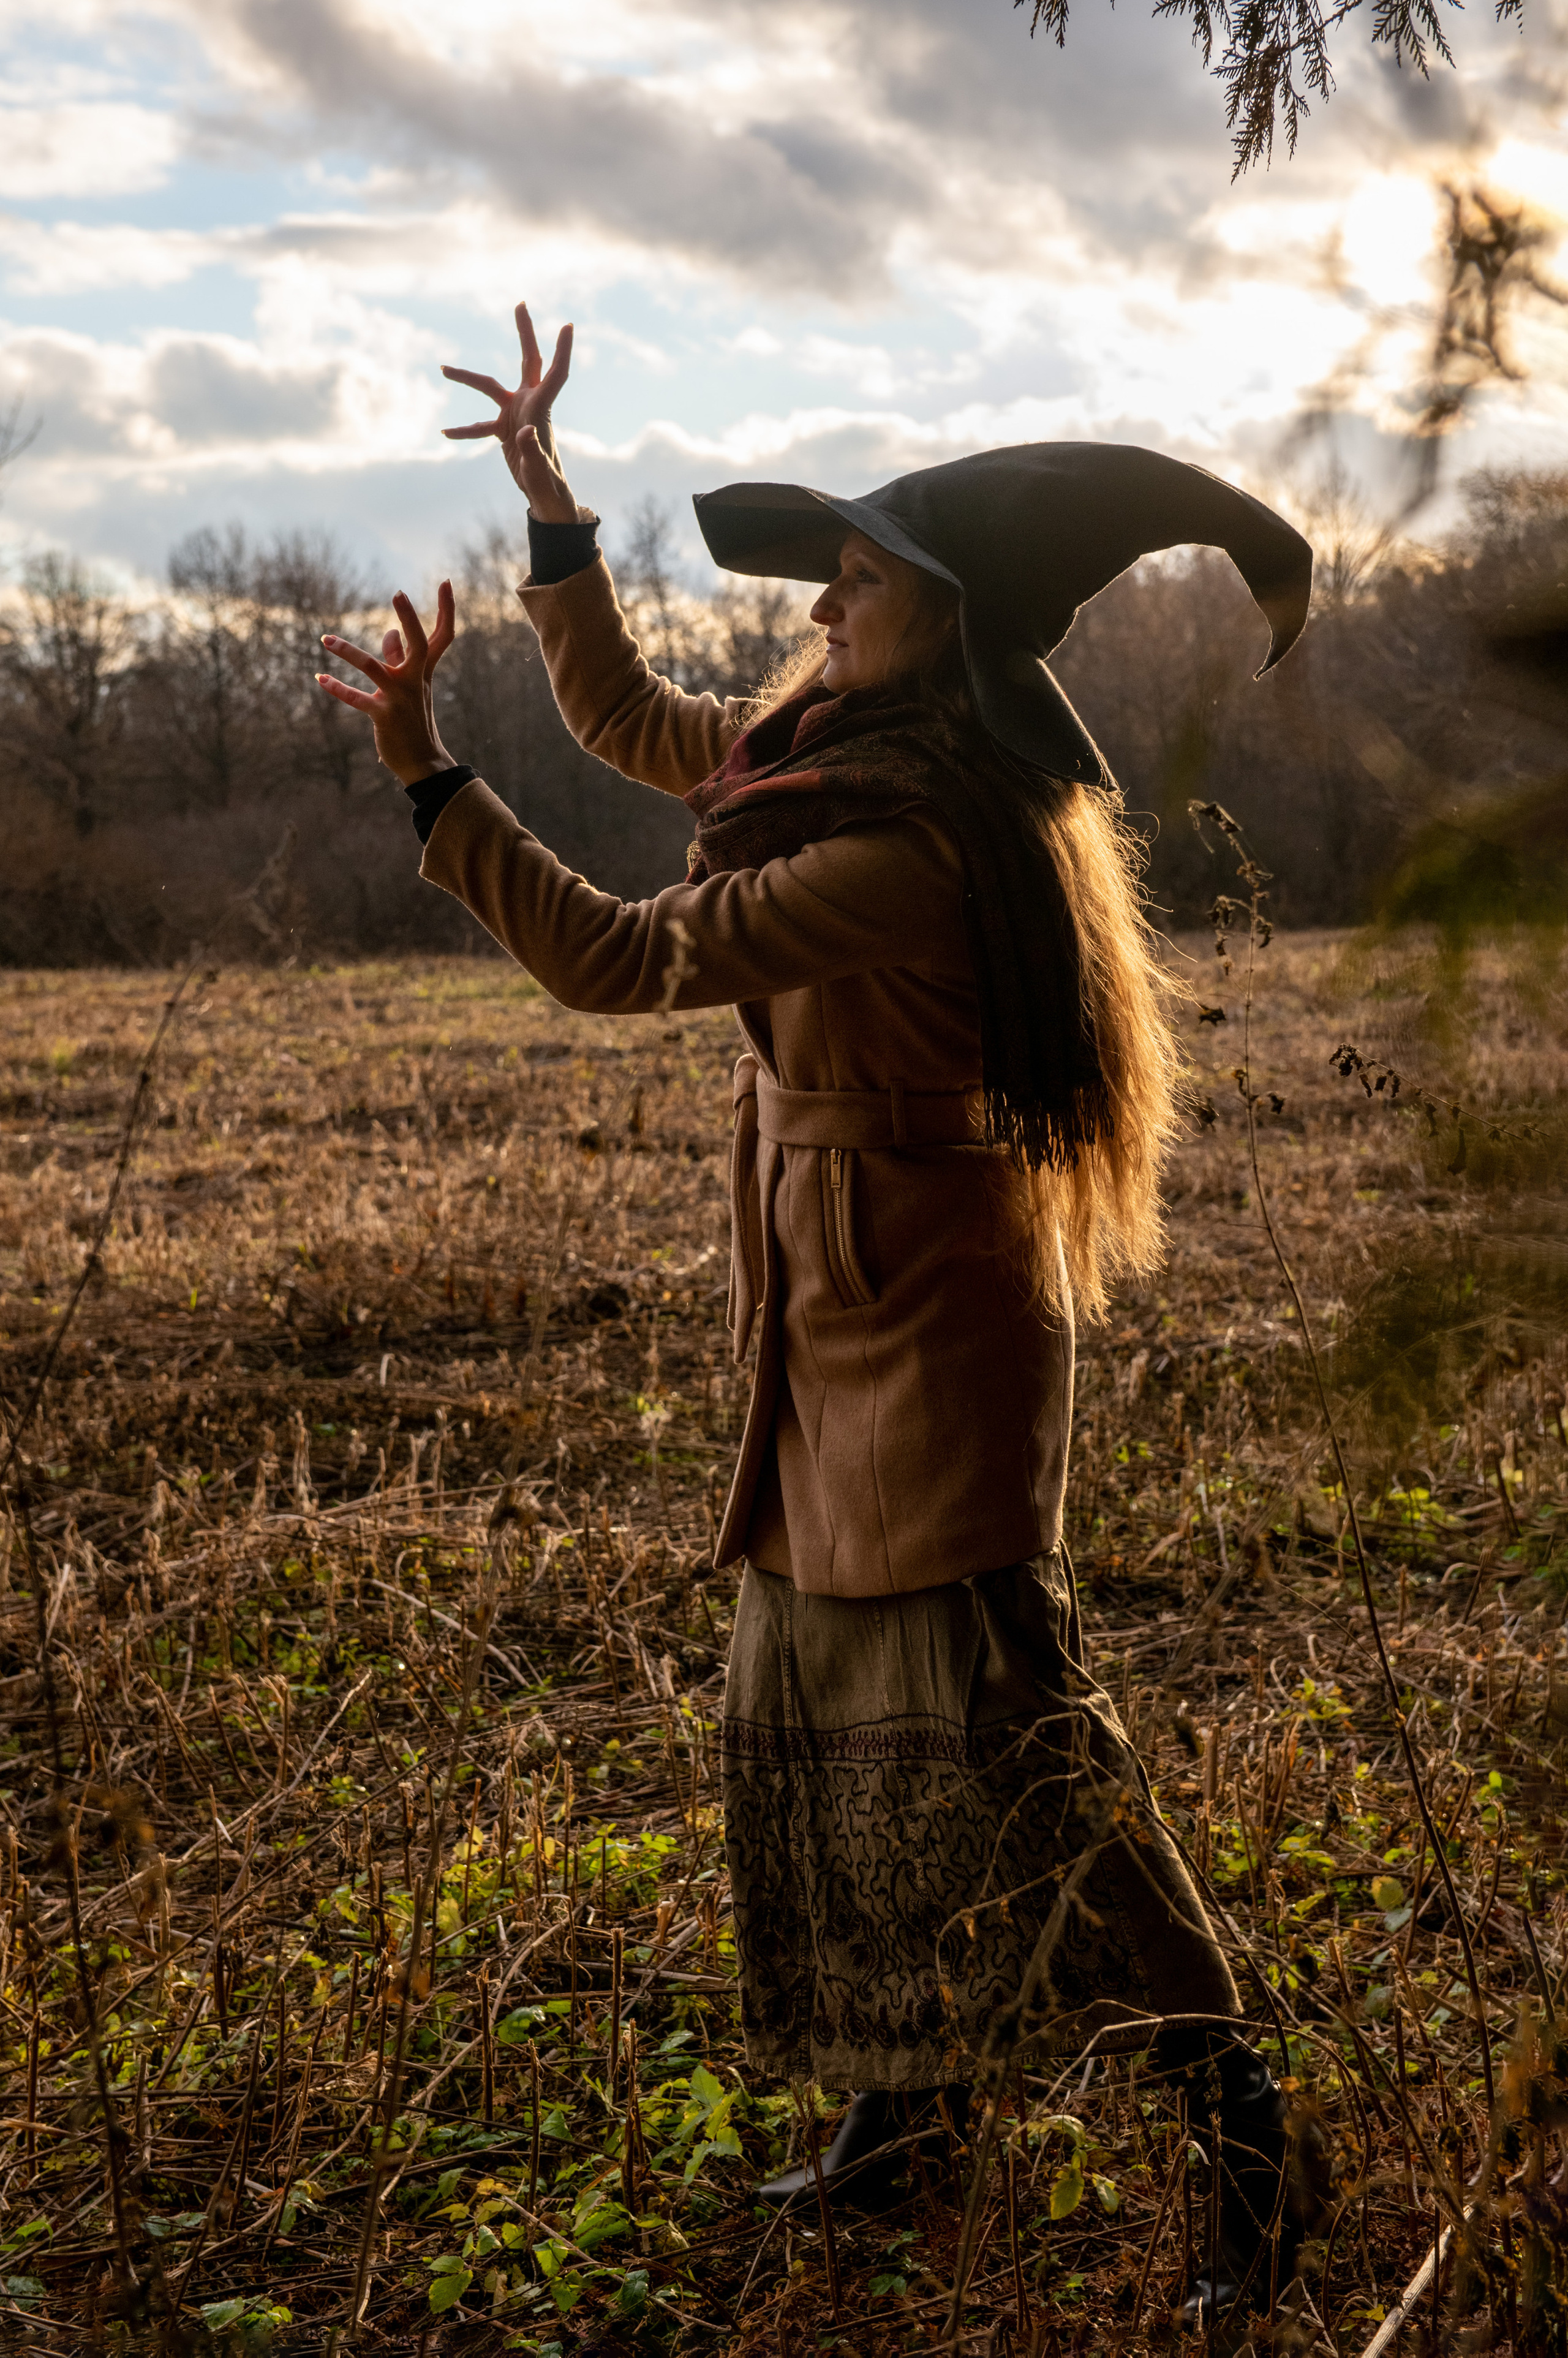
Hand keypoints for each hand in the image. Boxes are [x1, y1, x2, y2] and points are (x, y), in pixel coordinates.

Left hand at [316, 584, 456, 786]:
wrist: (422, 762)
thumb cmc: (414, 721)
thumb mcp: (409, 688)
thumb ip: (398, 658)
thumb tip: (390, 632)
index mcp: (423, 671)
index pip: (442, 636)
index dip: (446, 609)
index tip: (445, 581)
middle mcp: (415, 681)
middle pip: (419, 644)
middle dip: (409, 618)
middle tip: (398, 593)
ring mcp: (400, 699)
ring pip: (373, 667)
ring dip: (347, 652)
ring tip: (324, 640)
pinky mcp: (384, 716)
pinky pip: (357, 700)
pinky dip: (338, 689)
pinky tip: (320, 679)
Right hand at [442, 302, 577, 521]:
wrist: (545, 498)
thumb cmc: (547, 486)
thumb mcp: (539, 472)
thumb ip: (533, 452)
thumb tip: (525, 431)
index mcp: (541, 410)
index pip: (556, 374)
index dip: (562, 351)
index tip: (567, 325)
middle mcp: (529, 404)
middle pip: (527, 360)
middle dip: (524, 333)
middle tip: (520, 304)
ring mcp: (515, 414)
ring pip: (490, 387)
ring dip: (467, 379)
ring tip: (442, 369)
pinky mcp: (504, 430)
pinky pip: (480, 425)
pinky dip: (464, 429)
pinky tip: (445, 432)